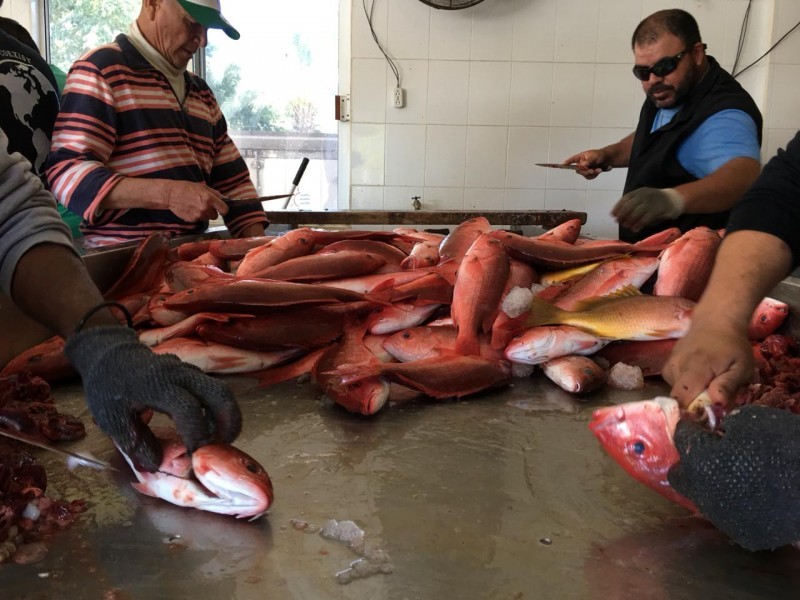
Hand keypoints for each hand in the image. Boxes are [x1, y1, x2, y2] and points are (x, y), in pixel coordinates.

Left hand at [64, 326, 241, 470]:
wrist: (110, 355)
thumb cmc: (108, 387)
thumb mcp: (112, 419)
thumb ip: (136, 443)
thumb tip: (157, 465)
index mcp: (159, 385)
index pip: (190, 410)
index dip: (197, 435)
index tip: (195, 457)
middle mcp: (180, 374)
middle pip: (220, 395)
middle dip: (228, 423)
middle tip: (223, 447)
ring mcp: (189, 370)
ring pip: (221, 391)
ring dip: (226, 417)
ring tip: (217, 440)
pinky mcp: (192, 372)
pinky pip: (213, 390)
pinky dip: (217, 410)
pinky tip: (207, 427)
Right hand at [163, 180, 229, 222]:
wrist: (171, 195)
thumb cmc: (186, 188)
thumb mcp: (202, 187)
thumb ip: (214, 193)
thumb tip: (224, 198)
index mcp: (209, 199)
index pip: (224, 209)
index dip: (223, 209)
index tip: (221, 209)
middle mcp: (205, 208)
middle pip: (215, 216)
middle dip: (212, 212)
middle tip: (205, 206)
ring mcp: (198, 215)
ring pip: (207, 219)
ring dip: (204, 214)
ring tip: (196, 207)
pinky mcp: (192, 220)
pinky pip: (199, 220)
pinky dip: (196, 216)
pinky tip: (191, 209)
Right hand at [563, 149, 611, 179]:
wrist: (609, 159)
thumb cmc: (600, 155)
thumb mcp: (594, 156)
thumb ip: (588, 161)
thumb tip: (583, 165)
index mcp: (581, 157)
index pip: (572, 160)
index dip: (567, 163)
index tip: (562, 165)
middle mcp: (581, 163)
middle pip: (578, 170)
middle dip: (585, 171)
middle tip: (591, 171)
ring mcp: (585, 169)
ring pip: (584, 175)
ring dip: (592, 173)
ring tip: (599, 169)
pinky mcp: (590, 173)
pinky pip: (590, 177)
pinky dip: (595, 175)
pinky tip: (600, 171)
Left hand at [612, 187, 684, 231]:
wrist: (675, 199)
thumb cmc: (656, 200)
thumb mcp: (644, 198)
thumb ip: (633, 204)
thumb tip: (619, 214)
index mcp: (639, 192)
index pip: (625, 199)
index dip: (617, 207)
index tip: (613, 215)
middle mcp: (644, 195)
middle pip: (629, 206)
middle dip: (622, 215)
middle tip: (619, 222)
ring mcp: (651, 202)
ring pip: (636, 213)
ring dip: (629, 221)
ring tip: (626, 226)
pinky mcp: (657, 210)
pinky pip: (645, 218)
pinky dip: (638, 224)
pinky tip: (635, 229)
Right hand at [663, 324, 754, 408]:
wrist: (714, 321)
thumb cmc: (733, 346)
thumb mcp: (741, 366)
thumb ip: (729, 385)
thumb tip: (717, 404)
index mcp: (696, 368)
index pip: (681, 398)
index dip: (691, 413)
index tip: (705, 417)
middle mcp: (676, 367)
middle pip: (680, 400)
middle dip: (695, 406)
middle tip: (714, 399)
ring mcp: (668, 366)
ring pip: (678, 394)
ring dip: (692, 395)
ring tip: (708, 384)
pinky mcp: (666, 367)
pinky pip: (675, 386)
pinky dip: (686, 388)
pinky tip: (698, 378)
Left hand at [667, 406, 799, 550]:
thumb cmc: (784, 447)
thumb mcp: (754, 419)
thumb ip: (728, 422)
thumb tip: (722, 429)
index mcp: (699, 461)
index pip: (682, 438)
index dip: (690, 429)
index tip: (696, 425)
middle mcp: (702, 492)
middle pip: (679, 475)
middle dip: (689, 462)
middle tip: (708, 453)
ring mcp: (721, 517)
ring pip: (702, 498)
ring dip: (709, 485)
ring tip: (732, 475)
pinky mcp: (741, 534)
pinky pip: (726, 516)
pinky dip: (732, 504)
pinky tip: (749, 496)